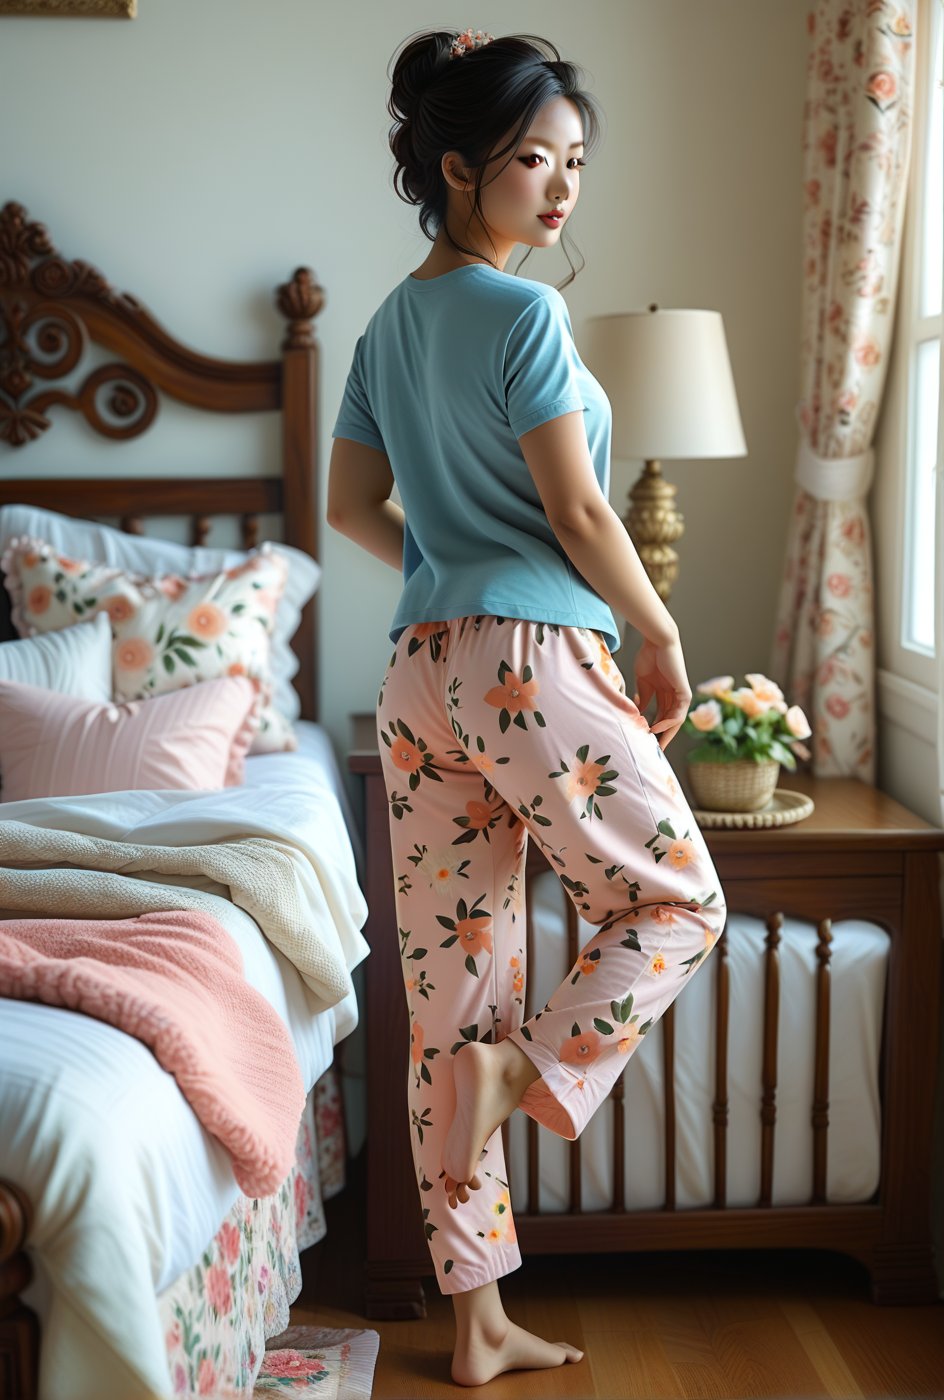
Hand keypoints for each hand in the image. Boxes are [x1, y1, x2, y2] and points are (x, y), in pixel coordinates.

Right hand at [631, 633, 691, 751]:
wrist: (657, 642)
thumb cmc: (649, 657)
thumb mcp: (643, 682)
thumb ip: (643, 697)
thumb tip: (638, 712)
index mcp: (664, 693)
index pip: (661, 716)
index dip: (653, 729)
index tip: (645, 740)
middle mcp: (674, 696)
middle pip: (669, 722)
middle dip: (661, 736)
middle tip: (653, 751)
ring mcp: (680, 695)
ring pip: (674, 720)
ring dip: (664, 733)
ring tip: (654, 743)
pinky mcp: (684, 693)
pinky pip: (677, 712)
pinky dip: (668, 721)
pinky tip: (656, 727)